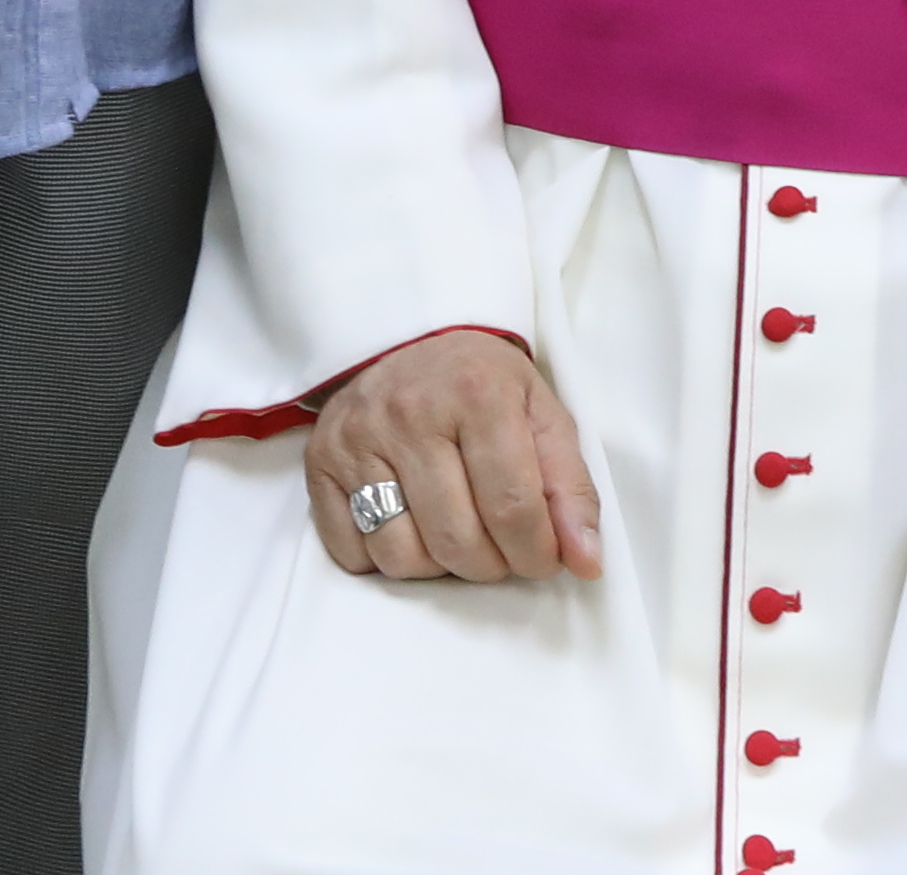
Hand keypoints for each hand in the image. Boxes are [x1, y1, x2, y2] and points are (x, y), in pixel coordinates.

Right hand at [304, 328, 603, 585]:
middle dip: (492, 565)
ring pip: (402, 558)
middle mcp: (410, 413)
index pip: (512, 508)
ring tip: (457, 533)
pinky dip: (385, 558)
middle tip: (502, 549)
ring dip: (439, 567)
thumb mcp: (541, 413)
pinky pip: (352, 554)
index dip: (536, 553)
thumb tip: (586, 562)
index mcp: (477, 393)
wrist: (407, 338)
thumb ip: (570, 487)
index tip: (544, 558)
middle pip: (457, 542)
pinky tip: (410, 525)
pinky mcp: (319, 463)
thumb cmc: (483, 383)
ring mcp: (357, 439)